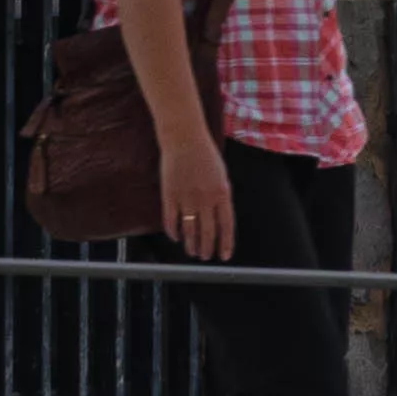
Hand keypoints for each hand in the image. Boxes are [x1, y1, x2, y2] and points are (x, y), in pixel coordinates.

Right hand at [154, 122, 236, 261]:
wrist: (184, 138)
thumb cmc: (205, 155)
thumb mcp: (222, 175)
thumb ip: (222, 197)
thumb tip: (220, 219)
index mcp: (222, 193)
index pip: (226, 225)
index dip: (226, 243)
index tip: (224, 256)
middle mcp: (205, 198)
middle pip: (207, 232)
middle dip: (207, 248)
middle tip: (205, 257)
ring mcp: (186, 198)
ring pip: (189, 230)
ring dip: (191, 244)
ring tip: (192, 252)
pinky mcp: (169, 196)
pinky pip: (171, 221)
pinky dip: (174, 232)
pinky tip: (176, 237)